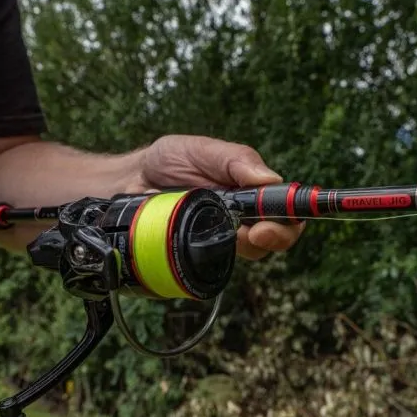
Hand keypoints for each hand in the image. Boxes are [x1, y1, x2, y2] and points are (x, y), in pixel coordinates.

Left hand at [126, 134, 304, 259]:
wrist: (128, 181)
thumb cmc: (168, 161)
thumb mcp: (201, 150)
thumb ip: (236, 160)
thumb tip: (270, 178)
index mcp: (250, 191)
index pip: (285, 211)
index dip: (289, 221)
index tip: (270, 223)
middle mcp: (241, 217)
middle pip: (273, 239)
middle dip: (271, 239)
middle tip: (252, 234)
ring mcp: (219, 237)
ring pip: (245, 254)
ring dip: (237, 247)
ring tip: (213, 230)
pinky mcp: (198, 253)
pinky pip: (212, 265)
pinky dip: (206, 258)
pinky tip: (190, 243)